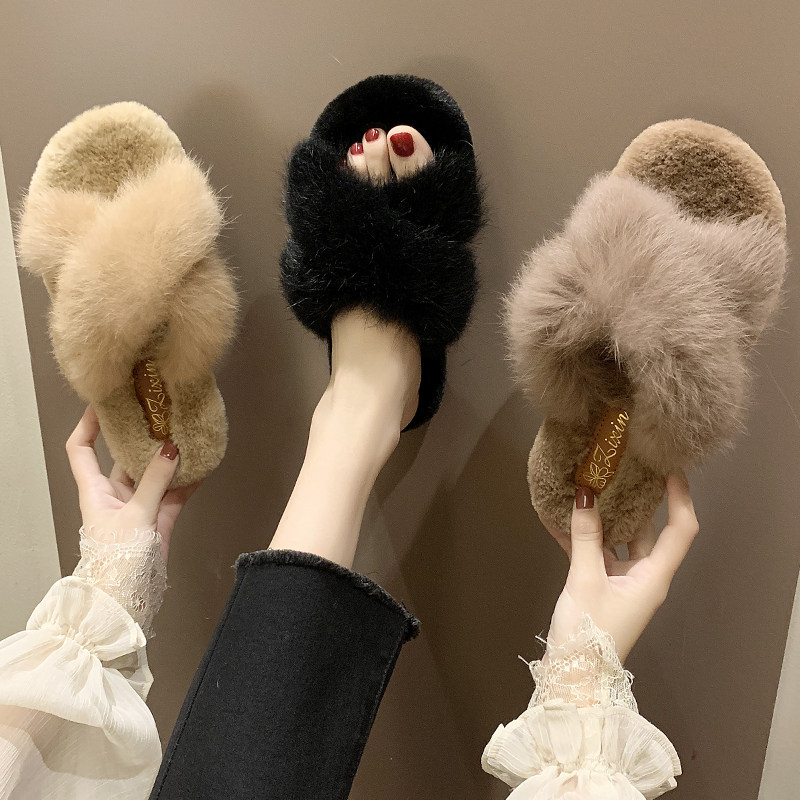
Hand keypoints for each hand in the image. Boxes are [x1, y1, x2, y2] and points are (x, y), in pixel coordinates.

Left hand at [66, 406, 198, 561]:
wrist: (125, 600)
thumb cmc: (116, 561)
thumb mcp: (135, 515)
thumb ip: (155, 481)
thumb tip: (171, 449)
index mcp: (95, 491)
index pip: (81, 449)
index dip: (88, 424)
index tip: (104, 402)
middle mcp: (114, 495)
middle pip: (124, 457)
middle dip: (140, 436)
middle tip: (158, 413)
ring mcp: (137, 507)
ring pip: (153, 474)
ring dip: (168, 458)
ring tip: (184, 434)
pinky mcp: (158, 520)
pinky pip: (173, 493)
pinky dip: (186, 480)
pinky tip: (200, 465)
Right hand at [545, 473, 698, 662]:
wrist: (575, 680)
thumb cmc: (591, 634)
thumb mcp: (586, 580)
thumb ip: (586, 537)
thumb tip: (584, 494)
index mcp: (654, 577)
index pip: (680, 530)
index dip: (680, 498)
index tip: (670, 469)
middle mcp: (644, 576)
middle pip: (648, 530)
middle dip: (635, 500)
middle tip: (621, 470)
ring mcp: (623, 582)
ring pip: (619, 540)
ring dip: (604, 517)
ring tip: (589, 486)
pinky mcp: (602, 588)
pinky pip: (596, 554)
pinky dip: (583, 537)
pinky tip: (561, 519)